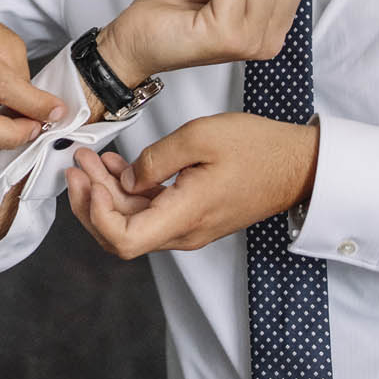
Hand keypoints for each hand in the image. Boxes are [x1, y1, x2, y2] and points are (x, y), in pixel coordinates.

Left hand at [63, 113, 318, 258]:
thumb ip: (155, 160)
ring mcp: (189, 227)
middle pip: (120, 233)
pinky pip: (150, 213)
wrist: (300, 164)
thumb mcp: (199, 137)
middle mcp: (184, 231)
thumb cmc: (259, 148)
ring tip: (91, 159)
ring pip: (133, 222)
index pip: (124, 240)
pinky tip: (118, 167)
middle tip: (78, 162)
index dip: (96, 215)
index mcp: (185, 216)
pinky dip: (128, 192)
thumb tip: (126, 180)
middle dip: (90, 198)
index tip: (89, 181)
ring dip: (106, 193)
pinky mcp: (192, 216)